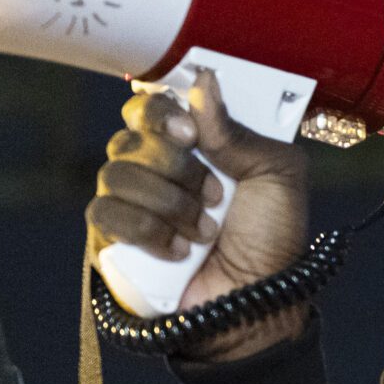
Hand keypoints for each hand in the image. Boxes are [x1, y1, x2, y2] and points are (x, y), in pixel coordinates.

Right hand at [85, 68, 311, 359]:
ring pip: (115, 173)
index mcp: (192, 145)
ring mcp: (129, 203)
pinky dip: (147, 231)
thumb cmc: (271, 238)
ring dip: (169, 204)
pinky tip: (178, 251)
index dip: (163, 112)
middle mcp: (154, 168)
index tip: (192, 133)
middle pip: (130, 136)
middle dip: (176, 166)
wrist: (255, 301)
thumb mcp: (279, 176)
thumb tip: (203, 82)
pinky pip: (104, 212)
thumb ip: (241, 130)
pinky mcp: (110, 240)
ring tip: (205, 231)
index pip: (151, 105)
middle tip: (213, 193)